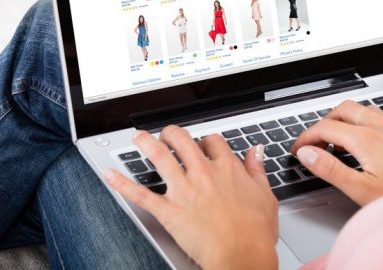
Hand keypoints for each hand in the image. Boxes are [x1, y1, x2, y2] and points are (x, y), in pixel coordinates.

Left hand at [105, 127, 277, 269]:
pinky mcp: (169, 211)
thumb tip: (255, 150)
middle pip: (182, 140)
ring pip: (160, 157)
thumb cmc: (255, 232)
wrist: (243, 258)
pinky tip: (111, 174)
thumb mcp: (265, 194)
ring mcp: (184, 190)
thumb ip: (257, 169)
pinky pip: (141, 194)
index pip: (212, 141)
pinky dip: (123, 184)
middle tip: (167, 133)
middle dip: (172, 133)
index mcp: (226, 168)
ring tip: (138, 137)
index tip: (204, 144)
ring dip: (146, 144)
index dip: (206, 140)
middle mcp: (203, 173)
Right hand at [292, 100, 382, 205]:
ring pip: (359, 108)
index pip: (324, 127)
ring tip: (335, 138)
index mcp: (365, 139)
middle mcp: (379, 126)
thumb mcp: (361, 189)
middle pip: (341, 109)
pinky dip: (360, 119)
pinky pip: (376, 114)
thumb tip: (307, 154)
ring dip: (341, 118)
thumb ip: (330, 169)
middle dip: (322, 122)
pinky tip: (363, 136)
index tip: (298, 149)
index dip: (306, 137)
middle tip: (314, 142)